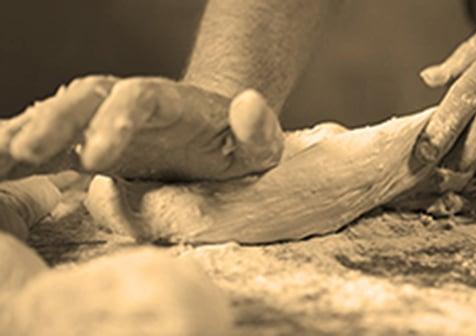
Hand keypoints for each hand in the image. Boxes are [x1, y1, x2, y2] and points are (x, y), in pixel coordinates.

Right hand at [0, 76, 283, 180]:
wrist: (211, 137)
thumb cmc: (234, 145)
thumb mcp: (259, 143)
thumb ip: (257, 128)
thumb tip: (249, 104)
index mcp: (173, 104)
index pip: (140, 98)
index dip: (115, 119)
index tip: (96, 157)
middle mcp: (131, 105)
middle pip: (87, 98)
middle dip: (55, 120)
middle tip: (25, 151)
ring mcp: (106, 122)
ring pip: (59, 115)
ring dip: (25, 132)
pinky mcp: (88, 145)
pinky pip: (48, 146)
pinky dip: (18, 153)